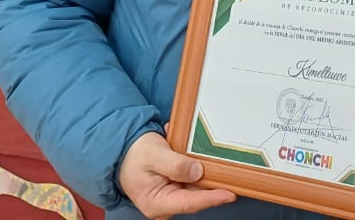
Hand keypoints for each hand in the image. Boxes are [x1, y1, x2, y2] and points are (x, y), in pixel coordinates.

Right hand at [117, 127, 236, 218]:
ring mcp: (173, 196)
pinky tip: (192, 151)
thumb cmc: (135, 155)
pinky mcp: (178, 187)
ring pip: (197, 186)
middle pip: (197, 195)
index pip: (189, 203)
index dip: (211, 199)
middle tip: (230, 169)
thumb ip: (175, 164)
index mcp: (157, 203)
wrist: (125, 151)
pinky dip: (196, 165)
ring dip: (204, 170)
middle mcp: (167, 203)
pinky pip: (193, 178)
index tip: (229, 194)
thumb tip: (197, 172)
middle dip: (213, 182)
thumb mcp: (154, 155)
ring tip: (206, 153)